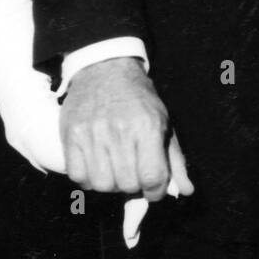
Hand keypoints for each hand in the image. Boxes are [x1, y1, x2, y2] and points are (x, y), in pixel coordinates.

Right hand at [60, 57, 193, 200]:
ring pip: (102, 184)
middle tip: (132, 172)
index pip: (152, 177)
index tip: (153, 187)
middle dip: (133, 185)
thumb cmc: (138, 99)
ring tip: (113, 169)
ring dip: (110, 183)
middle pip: (126, 184)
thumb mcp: (163, 122)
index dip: (155, 191)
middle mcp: (119, 129)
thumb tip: (187, 190)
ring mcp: (92, 132)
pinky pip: (77, 175)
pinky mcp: (71, 133)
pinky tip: (95, 166)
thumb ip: (175, 160)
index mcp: (147, 126)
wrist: (105, 68)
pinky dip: (87, 178)